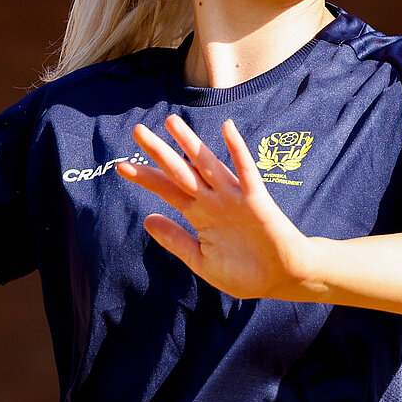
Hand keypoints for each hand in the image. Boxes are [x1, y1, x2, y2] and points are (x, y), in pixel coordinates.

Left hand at [119, 115, 316, 299]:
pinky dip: (237, 150)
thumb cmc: (244, 272)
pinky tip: (227, 129)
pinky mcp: (256, 200)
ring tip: (171, 123)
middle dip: (159, 152)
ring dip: (190, 144)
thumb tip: (146, 219)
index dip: (146, 177)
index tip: (121, 165)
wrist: (281, 279)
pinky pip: (245, 172)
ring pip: (208, 165)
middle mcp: (213, 201)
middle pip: (181, 171)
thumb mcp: (201, 260)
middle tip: (137, 131)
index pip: (167, 190)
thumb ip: (176, 240)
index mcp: (199, 215)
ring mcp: (234, 198)